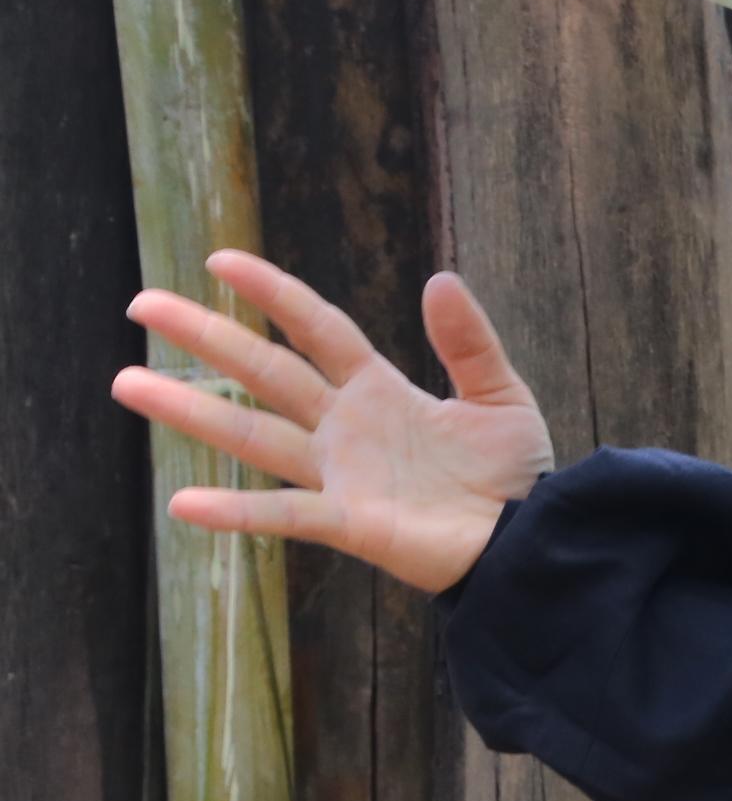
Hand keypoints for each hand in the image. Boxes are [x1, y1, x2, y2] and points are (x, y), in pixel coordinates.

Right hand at [110, 250, 555, 594]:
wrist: (535, 541)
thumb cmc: (517, 476)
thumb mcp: (500, 397)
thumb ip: (469, 342)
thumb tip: (441, 278)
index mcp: (380, 391)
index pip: (317, 330)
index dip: (274, 293)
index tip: (220, 259)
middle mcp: (346, 427)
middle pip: (265, 372)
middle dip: (206, 338)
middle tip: (141, 305)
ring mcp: (340, 474)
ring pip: (253, 434)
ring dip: (191, 411)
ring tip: (126, 382)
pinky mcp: (349, 523)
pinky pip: (283, 515)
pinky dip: (236, 512)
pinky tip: (183, 503)